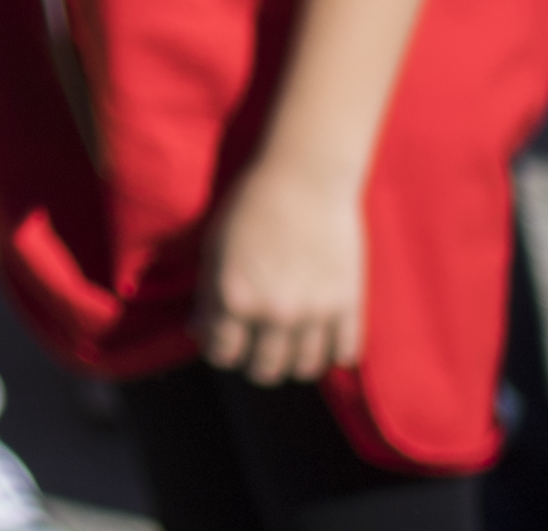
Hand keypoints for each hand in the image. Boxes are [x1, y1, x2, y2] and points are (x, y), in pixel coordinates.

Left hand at [198, 151, 370, 383]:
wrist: (304, 178)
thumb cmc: (249, 206)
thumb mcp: (213, 248)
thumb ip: (206, 295)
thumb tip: (198, 333)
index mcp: (234, 298)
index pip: (223, 353)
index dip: (220, 351)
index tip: (224, 343)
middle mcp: (275, 313)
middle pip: (264, 370)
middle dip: (254, 363)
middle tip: (256, 350)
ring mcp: (316, 312)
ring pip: (304, 368)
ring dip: (292, 364)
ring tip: (288, 348)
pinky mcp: (349, 305)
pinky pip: (344, 354)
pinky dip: (332, 354)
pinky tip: (322, 340)